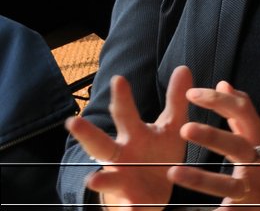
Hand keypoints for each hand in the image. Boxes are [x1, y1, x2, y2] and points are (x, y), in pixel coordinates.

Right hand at [67, 67, 192, 209]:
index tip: (119, 79)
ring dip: (100, 180)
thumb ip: (175, 100)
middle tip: (72, 121)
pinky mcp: (132, 203)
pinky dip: (130, 210)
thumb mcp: (170, 126)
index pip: (125, 114)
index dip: (122, 97)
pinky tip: (132, 210)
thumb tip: (182, 67)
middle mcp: (121, 157)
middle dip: (87, 134)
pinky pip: (130, 208)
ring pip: (107, 180)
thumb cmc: (159, 153)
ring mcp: (122, 180)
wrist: (155, 191)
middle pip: (101, 144)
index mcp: (133, 135)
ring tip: (93, 180)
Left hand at [168, 81, 259, 207]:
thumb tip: (222, 84)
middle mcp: (257, 161)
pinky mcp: (245, 210)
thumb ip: (239, 111)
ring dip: (200, 180)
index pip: (241, 112)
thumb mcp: (258, 134)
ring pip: (227, 185)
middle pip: (236, 146)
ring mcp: (252, 188)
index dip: (218, 101)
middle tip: (184, 128)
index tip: (192, 94)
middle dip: (212, 136)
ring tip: (173, 172)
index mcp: (257, 138)